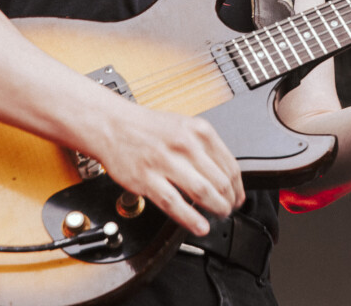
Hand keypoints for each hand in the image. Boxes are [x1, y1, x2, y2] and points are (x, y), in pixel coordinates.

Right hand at [94, 101, 244, 235]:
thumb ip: (204, 147)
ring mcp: (165, 162)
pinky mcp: (147, 179)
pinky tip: (200, 226)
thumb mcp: (184, 126)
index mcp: (198, 131)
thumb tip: (224, 174)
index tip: (238, 196)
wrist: (112, 125)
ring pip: (202, 192)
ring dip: (216, 209)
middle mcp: (185, 145)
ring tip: (219, 215)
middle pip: (220, 181)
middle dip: (230, 201)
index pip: (230, 165)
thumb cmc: (147, 127)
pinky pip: (174, 204)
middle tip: (229, 209)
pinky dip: (191, 219)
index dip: (238, 187)